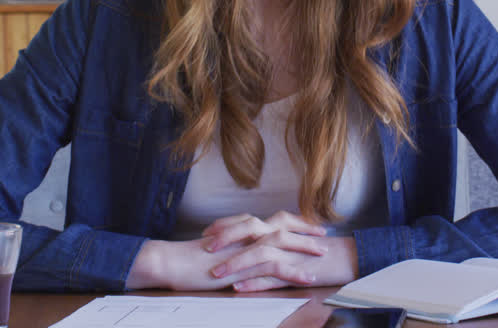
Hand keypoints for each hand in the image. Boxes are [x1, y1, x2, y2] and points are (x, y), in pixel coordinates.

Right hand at [125, 211, 357, 291]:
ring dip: (304, 248)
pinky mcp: (243, 265)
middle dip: (306, 230)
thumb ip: (235, 245)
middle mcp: (246, 233)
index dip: (294, 221)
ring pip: (282, 243)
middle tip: (324, 235)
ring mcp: (245, 247)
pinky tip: (306, 278)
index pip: (273, 220)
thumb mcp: (219, 248)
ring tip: (322, 254)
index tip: (310, 224)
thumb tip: (246, 249)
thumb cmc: (191, 258)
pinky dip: (293, 272)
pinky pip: (273, 267)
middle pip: (283, 226)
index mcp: (242, 228)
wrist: (173, 261)